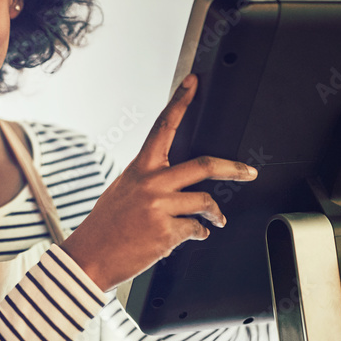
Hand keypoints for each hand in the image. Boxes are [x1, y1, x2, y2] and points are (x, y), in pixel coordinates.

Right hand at [59, 75, 257, 291]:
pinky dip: (198, 234)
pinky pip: (197, 229)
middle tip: (249, 172)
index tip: (193, 83)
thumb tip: (175, 181)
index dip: (179, 102)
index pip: (163, 127)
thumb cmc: (105, 227)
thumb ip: (148, 181)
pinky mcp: (167, 232)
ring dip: (215, 214)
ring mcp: (160, 207)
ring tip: (215, 219)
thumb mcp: (122, 191)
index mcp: (139, 169)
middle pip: (204, 165)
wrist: (90, 257)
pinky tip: (191, 236)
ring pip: (205, 202)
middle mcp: (151, 184)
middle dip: (234, 168)